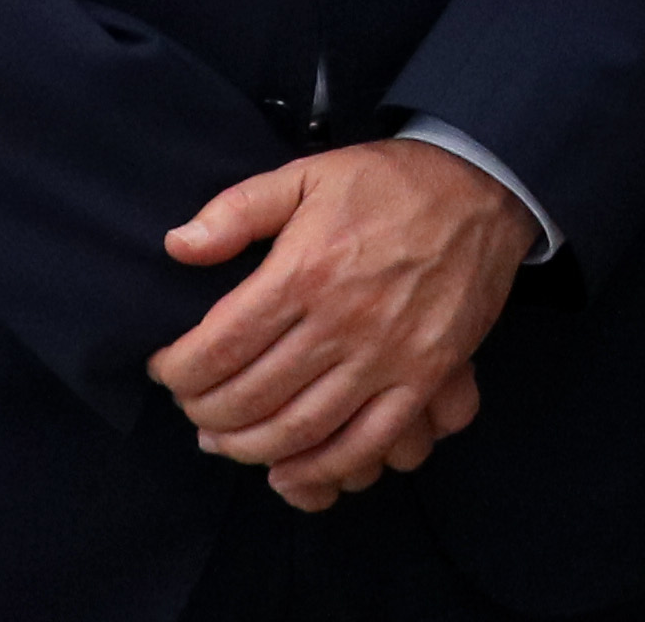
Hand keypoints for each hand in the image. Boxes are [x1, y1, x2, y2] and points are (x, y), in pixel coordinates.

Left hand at [149, 139, 537, 508]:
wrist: (480, 190)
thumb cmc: (387, 182)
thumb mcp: (307, 173)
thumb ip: (239, 209)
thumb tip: (178, 245)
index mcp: (305, 270)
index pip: (220, 344)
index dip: (180, 370)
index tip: (165, 370)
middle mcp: (342, 321)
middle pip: (252, 395)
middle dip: (206, 413)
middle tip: (190, 408)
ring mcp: (386, 356)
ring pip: (301, 428)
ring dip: (249, 447)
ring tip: (223, 440)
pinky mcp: (423, 378)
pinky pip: (366, 443)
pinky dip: (321, 469)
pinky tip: (287, 471)